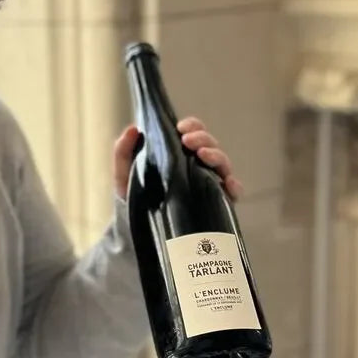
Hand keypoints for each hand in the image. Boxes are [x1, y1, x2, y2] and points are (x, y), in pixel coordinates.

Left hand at [113, 118, 243, 200]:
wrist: (138, 231)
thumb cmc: (135, 198)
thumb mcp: (124, 174)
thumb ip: (123, 151)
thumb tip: (133, 128)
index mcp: (180, 153)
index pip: (193, 132)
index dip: (192, 126)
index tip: (181, 129)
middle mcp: (197, 165)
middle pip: (210, 145)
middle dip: (203, 138)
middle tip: (188, 142)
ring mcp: (208, 183)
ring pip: (222, 164)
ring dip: (217, 155)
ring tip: (203, 156)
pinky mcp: (216, 203)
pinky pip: (232, 193)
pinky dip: (235, 186)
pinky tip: (229, 184)